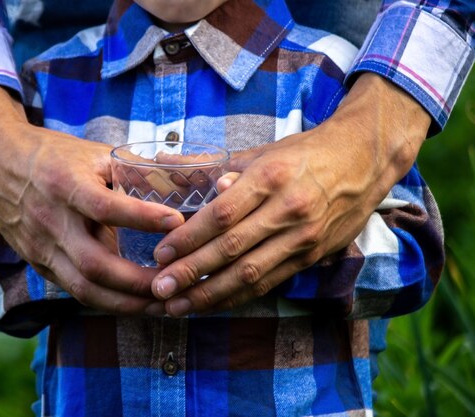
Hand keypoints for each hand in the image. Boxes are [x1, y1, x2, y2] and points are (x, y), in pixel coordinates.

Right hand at [0, 86, 182, 314]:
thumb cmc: (51, 155)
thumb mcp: (90, 152)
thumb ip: (129, 169)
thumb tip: (178, 181)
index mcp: (64, 185)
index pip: (104, 207)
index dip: (142, 216)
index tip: (177, 221)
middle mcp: (51, 221)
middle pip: (94, 264)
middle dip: (138, 281)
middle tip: (175, 283)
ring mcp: (42, 247)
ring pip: (84, 288)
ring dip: (126, 303)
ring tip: (162, 305)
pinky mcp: (40, 263)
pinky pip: (75, 290)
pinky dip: (108, 301)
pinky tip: (135, 303)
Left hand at [150, 73, 431, 316]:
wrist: (363, 161)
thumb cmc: (304, 154)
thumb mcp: (261, 151)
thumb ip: (215, 166)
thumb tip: (170, 170)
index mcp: (270, 177)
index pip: (221, 215)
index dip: (188, 238)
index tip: (160, 253)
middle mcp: (288, 210)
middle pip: (231, 249)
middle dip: (191, 272)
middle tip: (159, 288)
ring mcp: (302, 238)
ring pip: (250, 274)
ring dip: (210, 294)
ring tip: (177, 306)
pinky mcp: (311, 257)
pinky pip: (269, 282)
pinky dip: (237, 296)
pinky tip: (212, 304)